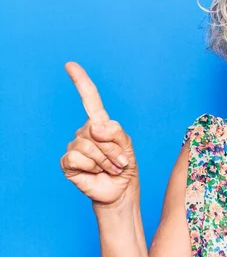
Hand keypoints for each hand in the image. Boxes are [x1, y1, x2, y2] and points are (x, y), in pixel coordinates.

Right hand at [60, 62, 138, 205]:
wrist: (120, 190)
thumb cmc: (124, 167)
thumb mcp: (127, 146)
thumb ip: (115, 132)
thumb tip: (94, 128)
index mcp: (100, 124)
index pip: (89, 99)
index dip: (80, 82)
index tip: (70, 65)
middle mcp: (85, 132)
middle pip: (97, 130)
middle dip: (113, 148)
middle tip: (119, 161)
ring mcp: (75, 146)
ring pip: (89, 145)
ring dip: (106, 160)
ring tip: (111, 168)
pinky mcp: (68, 162)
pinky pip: (79, 157)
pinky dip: (93, 166)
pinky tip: (96, 172)